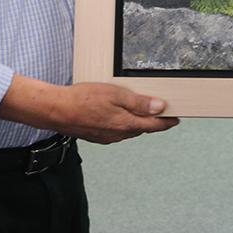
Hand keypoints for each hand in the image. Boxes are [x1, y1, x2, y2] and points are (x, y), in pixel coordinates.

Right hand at [56, 82, 180, 143]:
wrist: (56, 111)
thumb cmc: (83, 100)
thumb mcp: (115, 94)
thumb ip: (139, 103)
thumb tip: (160, 108)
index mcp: (126, 124)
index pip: (154, 125)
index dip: (167, 122)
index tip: (176, 119)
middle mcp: (118, 134)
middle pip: (142, 128)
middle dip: (153, 121)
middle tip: (161, 113)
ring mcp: (107, 137)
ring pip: (129, 130)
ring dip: (137, 123)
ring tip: (141, 112)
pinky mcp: (97, 137)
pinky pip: (116, 132)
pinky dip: (122, 124)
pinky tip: (118, 116)